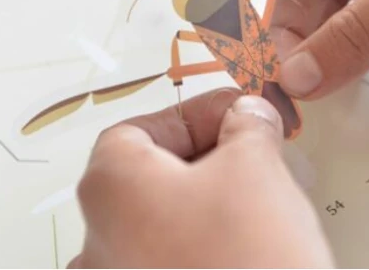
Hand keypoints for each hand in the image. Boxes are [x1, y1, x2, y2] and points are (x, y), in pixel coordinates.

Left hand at [69, 91, 332, 267]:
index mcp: (110, 190)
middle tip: (261, 151)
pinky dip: (211, 241)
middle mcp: (99, 246)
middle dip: (214, 155)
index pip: (138, 129)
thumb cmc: (247, 256)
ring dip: (217, 198)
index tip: (241, 114)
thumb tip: (249, 114)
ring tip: (268, 195)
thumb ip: (248, 124)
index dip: (194, 114)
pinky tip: (256, 240)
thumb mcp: (255, 166)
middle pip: (153, 175)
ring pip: (169, 221)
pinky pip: (177, 260)